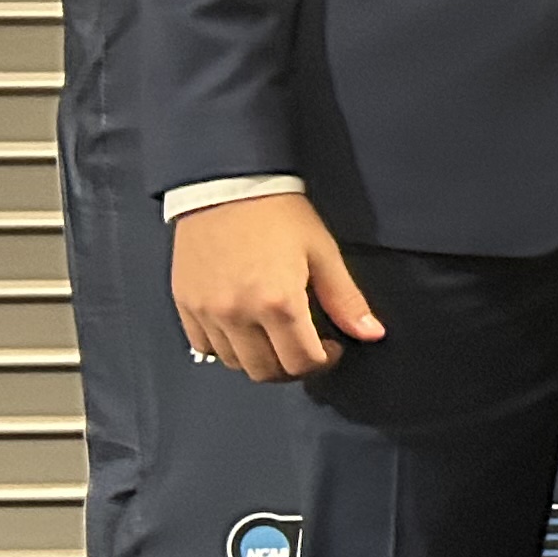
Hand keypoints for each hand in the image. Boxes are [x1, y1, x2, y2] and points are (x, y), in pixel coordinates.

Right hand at [170, 194, 382, 382]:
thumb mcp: (322, 252)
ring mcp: (207, 312)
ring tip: (274, 335)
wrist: (226, 185)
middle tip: (305, 345)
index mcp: (279, 303)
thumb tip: (372, 334)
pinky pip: (204, 346)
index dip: (324, 362)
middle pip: (267, 371)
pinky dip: (226, 347)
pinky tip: (243, 327)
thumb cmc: (281, 215)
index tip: (331, 346)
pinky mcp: (184, 305)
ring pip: (235, 363)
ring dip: (260, 358)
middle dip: (292, 367)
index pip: (302, 362)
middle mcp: (239, 315)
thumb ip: (345, 299)